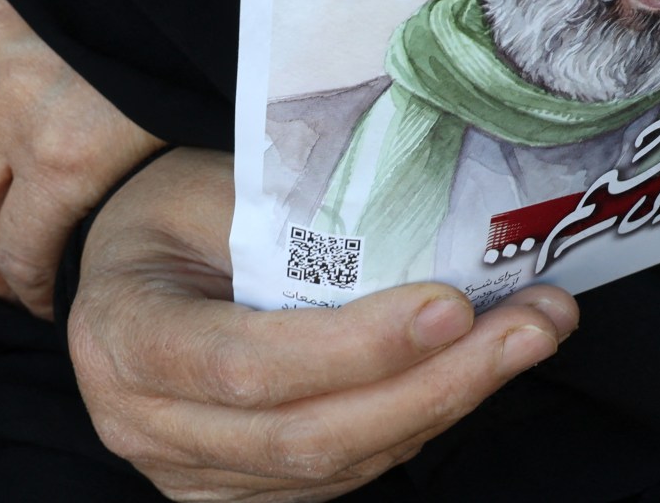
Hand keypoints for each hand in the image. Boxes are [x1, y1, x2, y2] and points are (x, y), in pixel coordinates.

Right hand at [69, 147, 578, 501]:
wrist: (130, 264)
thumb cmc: (177, 212)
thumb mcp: (213, 187)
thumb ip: (294, 218)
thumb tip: (425, 228)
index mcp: (124, 336)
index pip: (246, 365)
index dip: (355, 348)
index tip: (452, 306)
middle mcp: (147, 422)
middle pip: (307, 434)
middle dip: (439, 383)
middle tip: (535, 325)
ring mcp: (193, 470)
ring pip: (337, 463)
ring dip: (450, 402)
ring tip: (533, 336)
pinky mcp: (243, 488)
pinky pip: (345, 472)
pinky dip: (421, 421)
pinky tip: (480, 369)